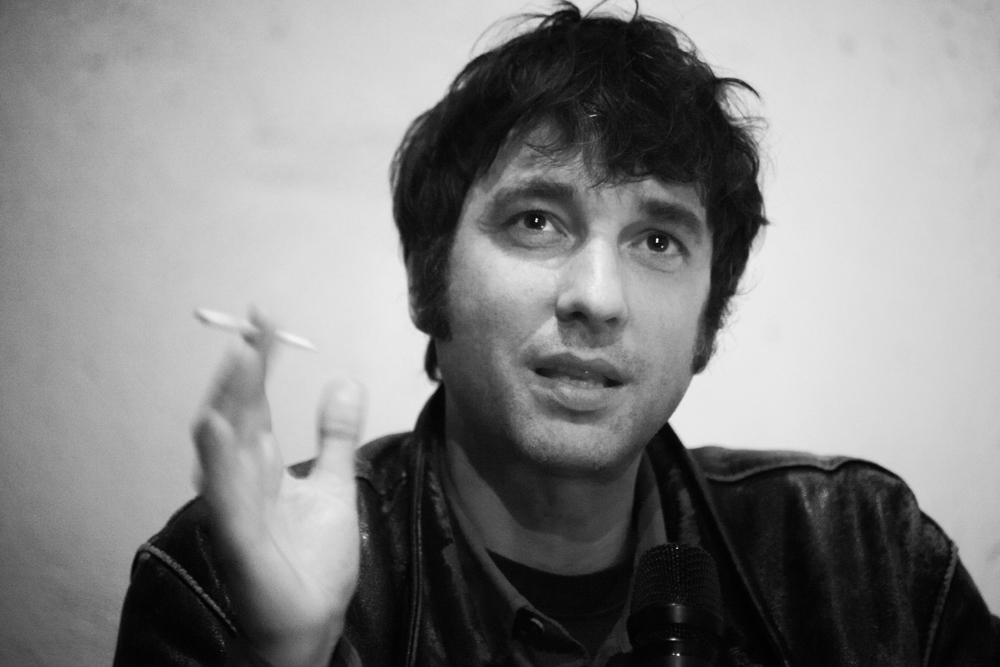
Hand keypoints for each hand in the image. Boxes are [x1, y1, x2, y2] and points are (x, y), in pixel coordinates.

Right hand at [193, 311, 363, 666]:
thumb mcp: (333, 484)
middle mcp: (240, 480)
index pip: (256, 403)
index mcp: (260, 466)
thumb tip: (345, 381)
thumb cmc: (311, 560)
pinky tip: (221, 427)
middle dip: (243, 371)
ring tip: (240, 357)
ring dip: (230, 400)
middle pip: (236, 415)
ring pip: (224, 446)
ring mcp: (236, 508)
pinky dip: (220, 462)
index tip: (267, 320)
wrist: (311, 622)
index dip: (259, 362)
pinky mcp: (239, 540)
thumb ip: (334, 436)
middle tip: (256, 327)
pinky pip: (226, 496)